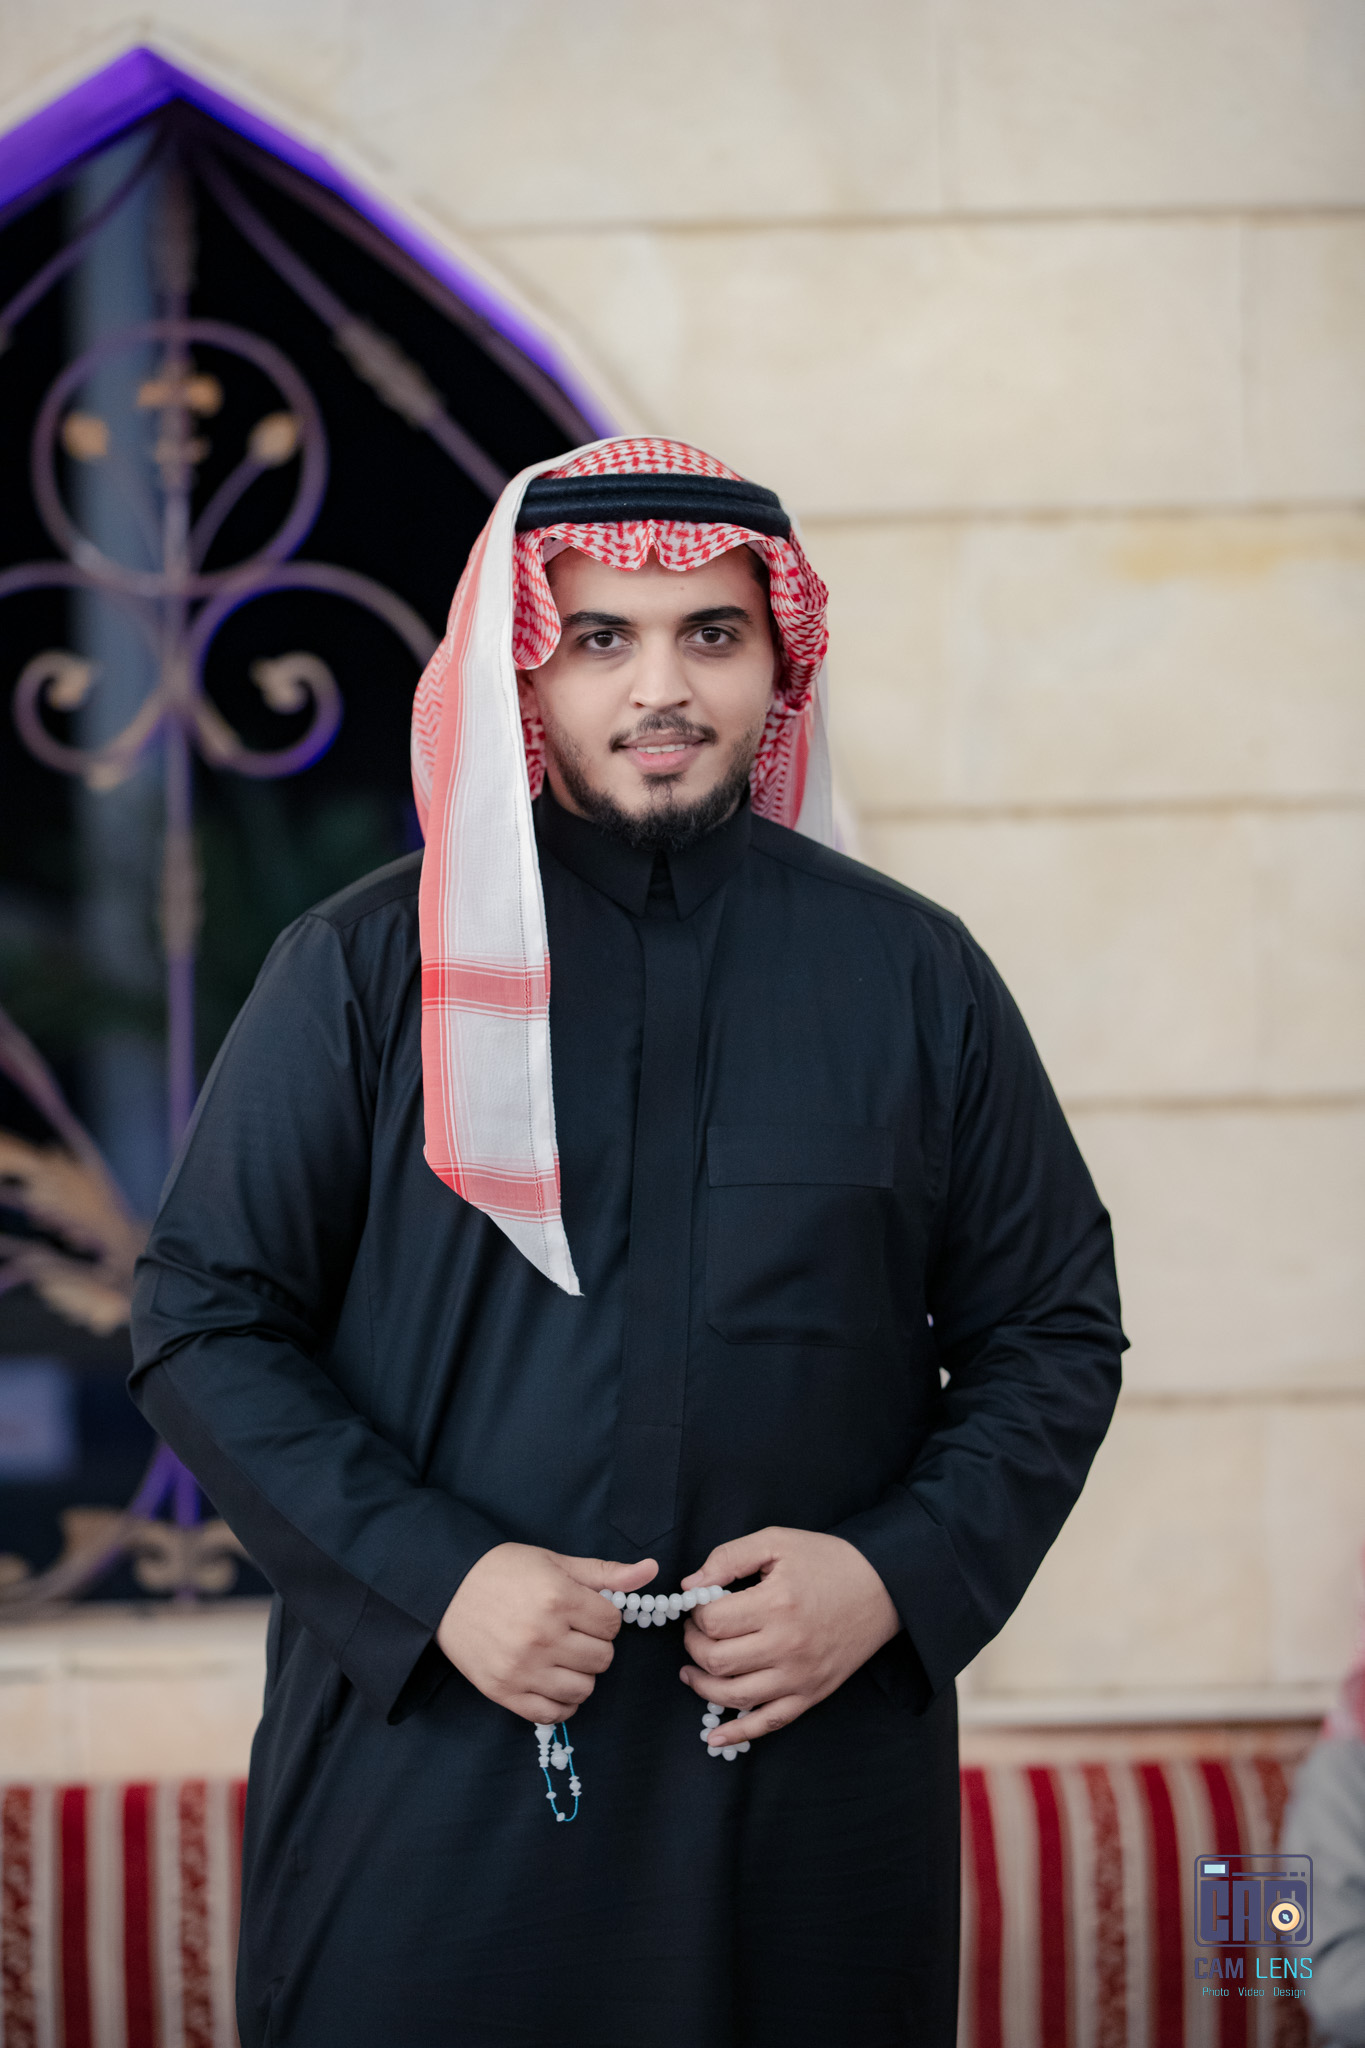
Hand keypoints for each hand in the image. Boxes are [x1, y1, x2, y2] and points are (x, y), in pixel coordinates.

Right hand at [437, 1543, 656, 1723]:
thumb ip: (605, 1572)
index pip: (613, 1624)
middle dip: (595, 1644)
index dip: (604, 1616)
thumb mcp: (555, 1562)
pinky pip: (553, 1714)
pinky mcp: (504, 1692)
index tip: (587, 1611)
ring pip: (583, 1689)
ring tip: (563, 1656)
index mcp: (557, 1599)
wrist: (444, 1590)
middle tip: (574, 1632)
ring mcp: (522, 1670)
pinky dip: (561, 1703)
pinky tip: (553, 1681)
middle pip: (603, 1658)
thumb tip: (650, 1570)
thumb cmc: (502, 1571)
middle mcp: (542, 1638)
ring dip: (581, 1673)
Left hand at [679, 1527, 898, 1747]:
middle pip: (717, 1660)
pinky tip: (715, 1737)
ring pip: (734, 1696)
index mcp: (776, 1604)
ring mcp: (799, 1676)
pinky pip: (769, 1723)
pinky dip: (738, 1733)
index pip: (713, 1622)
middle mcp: (787, 1646)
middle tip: (695, 1631)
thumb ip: (728, 1558)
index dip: (696, 1613)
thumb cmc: (827, 1561)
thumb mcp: (777, 1542)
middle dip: (694, 1646)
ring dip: (703, 1685)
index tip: (700, 1604)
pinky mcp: (811, 1694)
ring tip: (691, 1670)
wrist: (882, 1587)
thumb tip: (690, 1586)